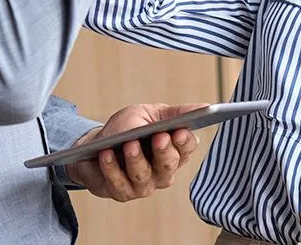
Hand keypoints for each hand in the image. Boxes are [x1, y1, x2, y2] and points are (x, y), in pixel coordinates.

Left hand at [65, 103, 202, 201]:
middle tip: (160, 137)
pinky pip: (119, 183)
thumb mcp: (150, 114)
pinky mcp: (123, 193)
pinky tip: (107, 154)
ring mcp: (144, 185)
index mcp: (174, 150)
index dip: (184, 141)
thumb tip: (206, 107)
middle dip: (164, 151)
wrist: (95, 146)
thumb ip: (176, 113)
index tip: (180, 130)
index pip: (187, 148)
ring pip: (144, 176)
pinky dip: (112, 168)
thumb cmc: (126, 128)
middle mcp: (163, 171)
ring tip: (129, 144)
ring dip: (136, 159)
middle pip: (169, 164)